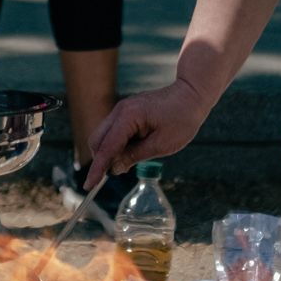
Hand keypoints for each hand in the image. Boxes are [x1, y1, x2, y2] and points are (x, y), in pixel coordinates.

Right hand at [85, 79, 212, 183]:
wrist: (191, 95)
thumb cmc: (182, 119)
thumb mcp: (161, 145)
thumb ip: (134, 156)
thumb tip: (114, 168)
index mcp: (128, 117)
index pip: (106, 147)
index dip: (98, 168)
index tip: (89, 185)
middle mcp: (120, 111)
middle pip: (97, 140)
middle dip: (102, 159)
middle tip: (121, 171)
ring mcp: (121, 110)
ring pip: (103, 136)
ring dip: (110, 152)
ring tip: (132, 159)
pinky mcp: (126, 112)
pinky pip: (113, 132)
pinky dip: (117, 144)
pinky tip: (134, 150)